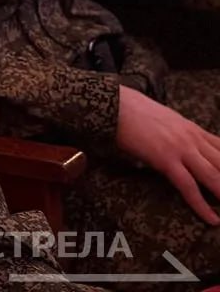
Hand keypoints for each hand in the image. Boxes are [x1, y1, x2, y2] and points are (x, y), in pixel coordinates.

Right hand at [116, 85, 219, 223]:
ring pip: (214, 177)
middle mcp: (192, 138)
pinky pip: (188, 186)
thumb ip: (177, 133)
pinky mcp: (165, 159)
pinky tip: (211, 219)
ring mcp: (181, 148)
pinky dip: (201, 205)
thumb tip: (178, 148)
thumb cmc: (132, 110)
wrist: (114, 104)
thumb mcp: (164, 119)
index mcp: (192, 128)